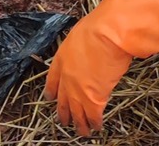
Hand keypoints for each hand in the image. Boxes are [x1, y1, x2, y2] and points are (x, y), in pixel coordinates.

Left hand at [44, 17, 133, 134]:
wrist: (107, 34)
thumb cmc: (98, 27)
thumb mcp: (81, 34)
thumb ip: (81, 47)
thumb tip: (90, 49)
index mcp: (61, 60)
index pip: (52, 80)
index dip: (52, 91)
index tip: (51, 98)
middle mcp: (66, 78)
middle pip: (62, 100)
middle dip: (63, 112)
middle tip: (64, 120)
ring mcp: (78, 90)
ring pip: (76, 113)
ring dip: (78, 123)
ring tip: (80, 131)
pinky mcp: (93, 99)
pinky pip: (92, 116)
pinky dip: (95, 123)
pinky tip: (97, 127)